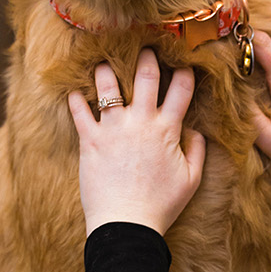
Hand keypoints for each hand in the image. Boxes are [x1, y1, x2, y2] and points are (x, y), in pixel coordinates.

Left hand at [68, 50, 206, 235]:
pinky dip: (75, 99)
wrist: (127, 224)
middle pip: (146, 78)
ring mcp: (113, 129)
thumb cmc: (161, 205)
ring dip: (107, 70)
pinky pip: (79, 112)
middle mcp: (140, 122)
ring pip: (108, 86)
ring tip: (104, 62)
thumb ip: (197, 150)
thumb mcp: (191, 179)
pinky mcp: (90, 140)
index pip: (181, 91)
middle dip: (147, 58)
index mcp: (167, 130)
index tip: (185, 65)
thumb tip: (196, 130)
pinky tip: (73, 91)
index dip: (185, 73)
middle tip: (146, 47)